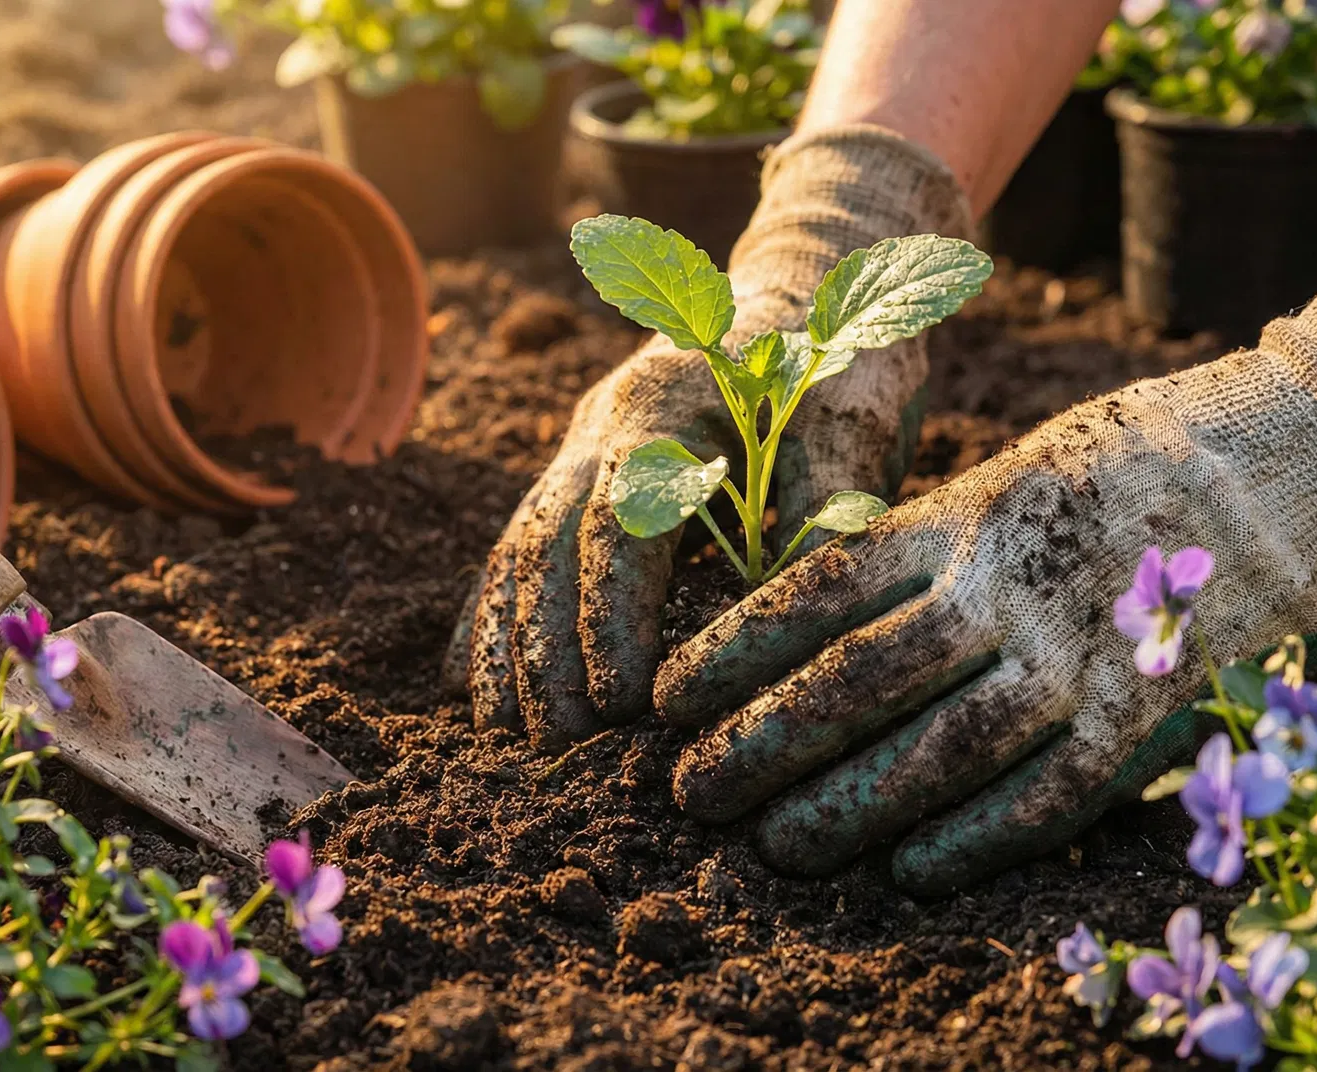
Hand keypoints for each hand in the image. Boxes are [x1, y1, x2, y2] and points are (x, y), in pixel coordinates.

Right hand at [451, 126, 969, 749]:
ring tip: (502, 727)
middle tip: (556, 739)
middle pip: (548, 543)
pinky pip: (517, 543)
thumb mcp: (848, 424)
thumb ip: (822, 510)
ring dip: (507, 639)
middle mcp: (600, 425)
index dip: (612, 618)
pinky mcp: (580, 471)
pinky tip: (468, 675)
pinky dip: (491, 609)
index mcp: (662, 409)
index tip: (621, 701)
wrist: (804, 287)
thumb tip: (788, 616)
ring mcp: (580, 446)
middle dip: (545, 646)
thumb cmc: (836, 361)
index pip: (620, 527)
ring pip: (520, 546)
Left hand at [654, 250, 1316, 894]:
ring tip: (774, 847)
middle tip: (688, 793)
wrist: (1310, 449)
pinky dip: (974, 841)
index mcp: (968, 515)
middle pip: (856, 680)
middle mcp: (1010, 584)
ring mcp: (1084, 652)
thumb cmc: (1142, 457)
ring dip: (846, 808)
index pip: (817, 590)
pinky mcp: (1156, 713)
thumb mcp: (1017, 470)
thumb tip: (822, 617)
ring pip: (937, 750)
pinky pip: (1048, 795)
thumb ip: (931, 544)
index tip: (664, 697)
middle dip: (759, 743)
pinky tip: (909, 873)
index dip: (731, 649)